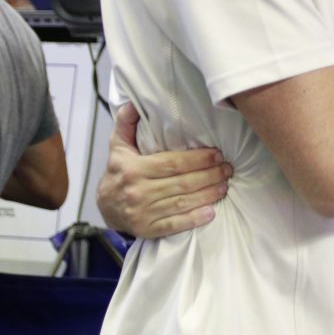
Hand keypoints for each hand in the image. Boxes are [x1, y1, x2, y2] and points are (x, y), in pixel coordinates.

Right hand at [96, 103, 232, 237]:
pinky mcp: (146, 229)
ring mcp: (142, 212)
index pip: (172, 163)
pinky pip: (174, 225)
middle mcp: (137, 191)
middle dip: (209, 175)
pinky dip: (193, 219)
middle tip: (228, 169)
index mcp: (133, 168)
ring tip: (224, 186)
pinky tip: (211, 212)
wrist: (104, 208)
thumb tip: (132, 104)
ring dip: (207, 194)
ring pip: (181, 202)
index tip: (218, 154)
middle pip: (182, 182)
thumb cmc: (118, 172)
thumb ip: (126, 125)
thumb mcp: (118, 147)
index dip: (199, 159)